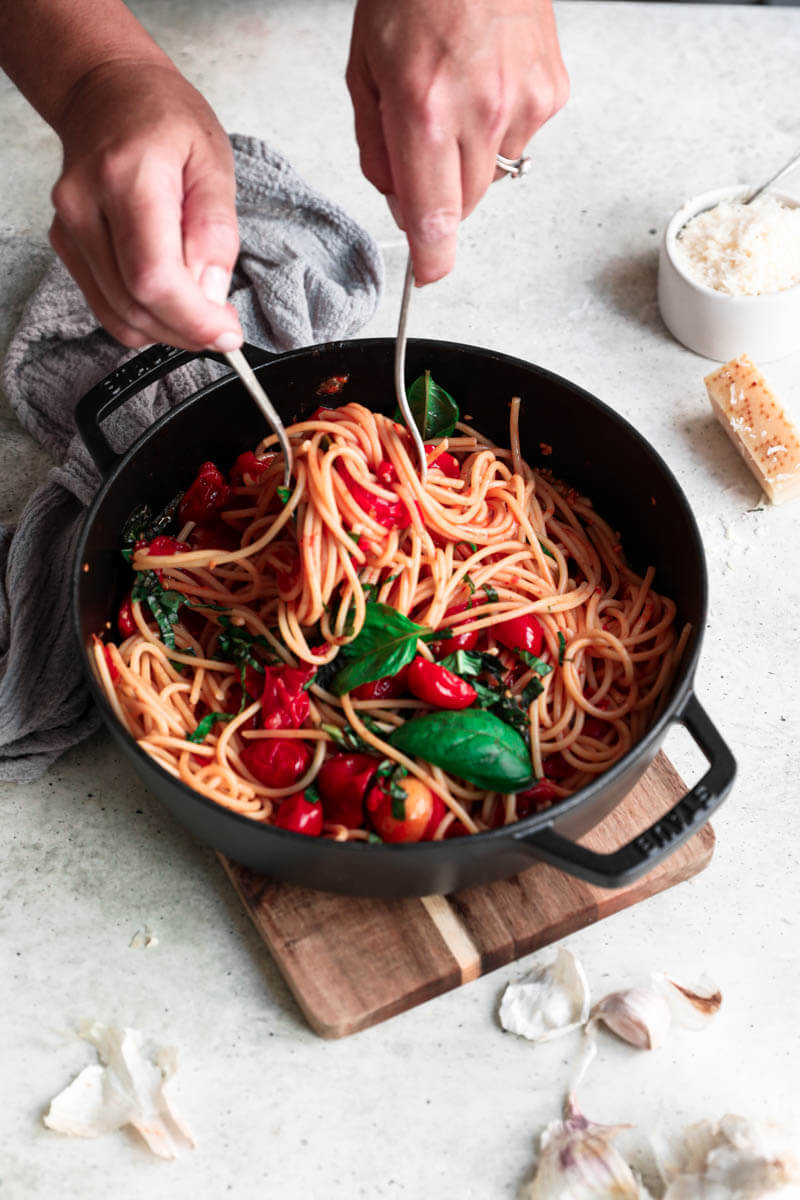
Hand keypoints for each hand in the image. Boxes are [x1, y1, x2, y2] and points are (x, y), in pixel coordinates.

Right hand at [49, 61, 242, 350]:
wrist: (107, 91)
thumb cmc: (165, 117)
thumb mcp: (213, 160)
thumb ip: (215, 229)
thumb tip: (211, 294)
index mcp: (127, 176)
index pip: (153, 277)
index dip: (192, 319)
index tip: (227, 334)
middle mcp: (86, 206)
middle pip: (134, 304)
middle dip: (187, 330)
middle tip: (224, 327)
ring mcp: (70, 228)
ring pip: (119, 315)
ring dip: (168, 330)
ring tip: (203, 312)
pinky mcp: (67, 245)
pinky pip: (107, 306)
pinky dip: (145, 318)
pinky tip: (173, 302)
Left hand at [346, 0, 568, 283]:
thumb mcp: (365, 68)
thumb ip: (376, 148)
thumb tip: (397, 200)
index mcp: (423, 108)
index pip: (433, 216)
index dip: (431, 258)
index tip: (429, 274)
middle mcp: (479, 111)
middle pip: (464, 206)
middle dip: (441, 196)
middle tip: (426, 147)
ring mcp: (523, 103)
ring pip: (494, 177)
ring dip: (471, 160)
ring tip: (458, 97)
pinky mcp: (552, 93)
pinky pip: (521, 140)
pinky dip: (500, 126)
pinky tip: (487, 82)